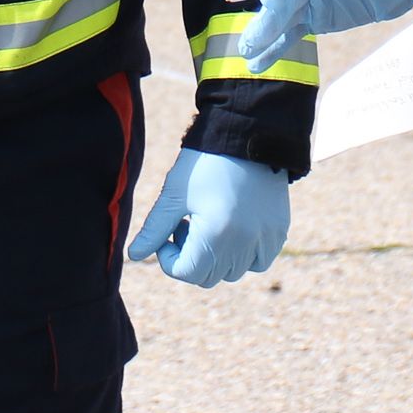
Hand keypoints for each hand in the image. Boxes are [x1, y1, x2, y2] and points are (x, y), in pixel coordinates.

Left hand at [124, 148, 290, 288]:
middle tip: (186, 224)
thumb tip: (134, 255)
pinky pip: (258, 261)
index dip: (168, 257)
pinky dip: (244, 254)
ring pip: (233, 272)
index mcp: (215, 235)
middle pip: (208, 277)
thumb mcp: (174, 194)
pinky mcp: (278, 232)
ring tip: (209, 223)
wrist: (247, 135)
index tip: (167, 232)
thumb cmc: (204, 163)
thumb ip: (154, 229)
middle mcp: (244, 244)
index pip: (185, 272)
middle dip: (190, 257)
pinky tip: (233, 228)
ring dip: (216, 257)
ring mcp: (265, 239)